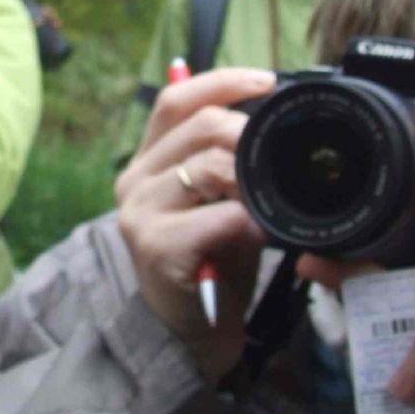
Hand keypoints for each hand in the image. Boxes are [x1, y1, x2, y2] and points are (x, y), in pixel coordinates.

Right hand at [115, 67, 275, 381]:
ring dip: (253, 179)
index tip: (268, 80)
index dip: (223, 81)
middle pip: (199, 126)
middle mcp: (134, 182)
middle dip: (249, 132)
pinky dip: (251, 221)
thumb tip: (261, 103)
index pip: (176, 99)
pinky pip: (219, 216)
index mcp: (147, 162)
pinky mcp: (157, 248)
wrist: (189, 333)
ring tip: (269, 200)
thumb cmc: (210, 262)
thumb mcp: (216, 200)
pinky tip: (261, 234)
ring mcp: (141, 214)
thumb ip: (225, 158)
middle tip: (281, 154)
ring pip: (210, 166)